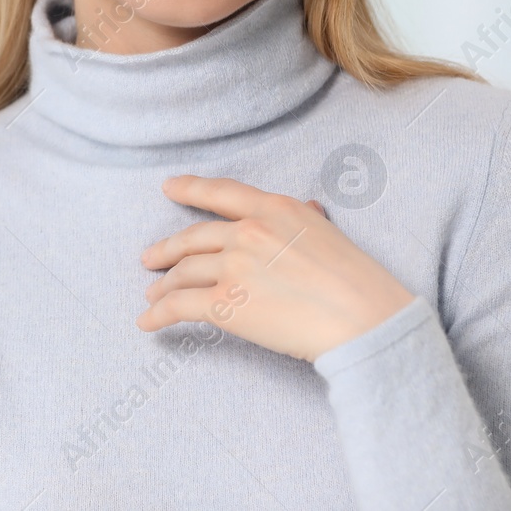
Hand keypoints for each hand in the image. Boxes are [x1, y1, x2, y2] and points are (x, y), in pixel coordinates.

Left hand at [136, 175, 417, 362]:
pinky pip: (179, 306)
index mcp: (275, 208)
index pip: (221, 193)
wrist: (363, 317)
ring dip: (163, 285)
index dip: (190, 189)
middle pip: (193, 238)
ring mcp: (234, 267)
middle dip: (167, 248)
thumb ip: (309, 219)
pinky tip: (147, 324)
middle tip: (150, 258)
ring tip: (153, 295)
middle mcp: (248, 231)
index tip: (169, 187)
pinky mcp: (225, 304)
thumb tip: (309, 208)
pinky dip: (158, 315)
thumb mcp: (331, 233)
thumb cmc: (358, 280)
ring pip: (183, 272)